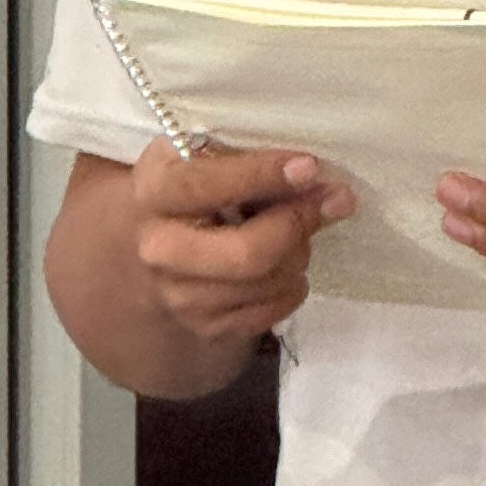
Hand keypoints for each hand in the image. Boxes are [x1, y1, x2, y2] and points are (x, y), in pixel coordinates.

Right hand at [127, 138, 351, 354]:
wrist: (159, 247)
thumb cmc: (196, 189)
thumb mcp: (209, 157)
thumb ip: (254, 160)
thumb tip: (319, 179)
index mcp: (154, 193)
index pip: (207, 186)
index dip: (262, 175)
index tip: (309, 167)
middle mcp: (158, 250)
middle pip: (247, 253)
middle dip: (297, 224)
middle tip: (332, 200)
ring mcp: (179, 296)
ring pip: (268, 281)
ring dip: (300, 251)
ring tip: (298, 230)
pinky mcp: (206, 327)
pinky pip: (274, 309)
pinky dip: (294, 284)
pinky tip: (285, 262)